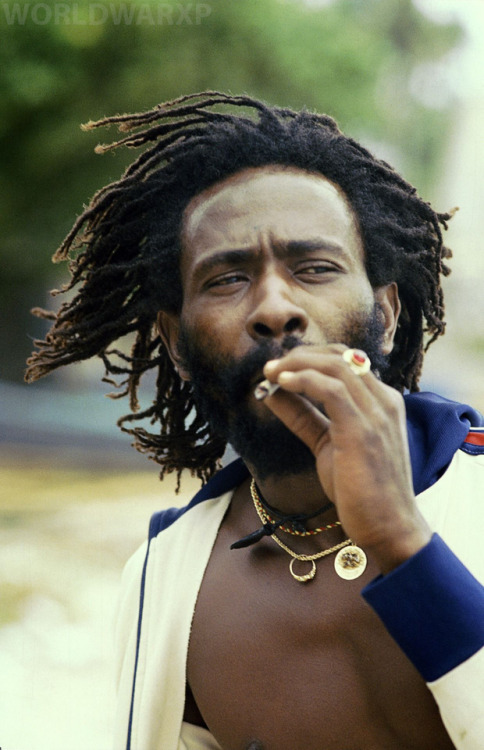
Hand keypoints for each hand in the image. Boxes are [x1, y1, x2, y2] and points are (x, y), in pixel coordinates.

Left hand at [262, 345, 431, 573]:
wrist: (389, 528)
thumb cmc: (361, 490)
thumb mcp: (327, 444)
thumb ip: (304, 416)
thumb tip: (273, 393)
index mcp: (382, 401)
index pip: (346, 360)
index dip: (310, 357)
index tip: (280, 367)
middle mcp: (384, 400)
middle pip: (340, 356)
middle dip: (301, 355)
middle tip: (271, 367)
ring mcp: (377, 413)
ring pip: (335, 366)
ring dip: (297, 364)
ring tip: (271, 373)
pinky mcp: (363, 429)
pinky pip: (332, 389)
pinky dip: (304, 380)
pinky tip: (283, 384)